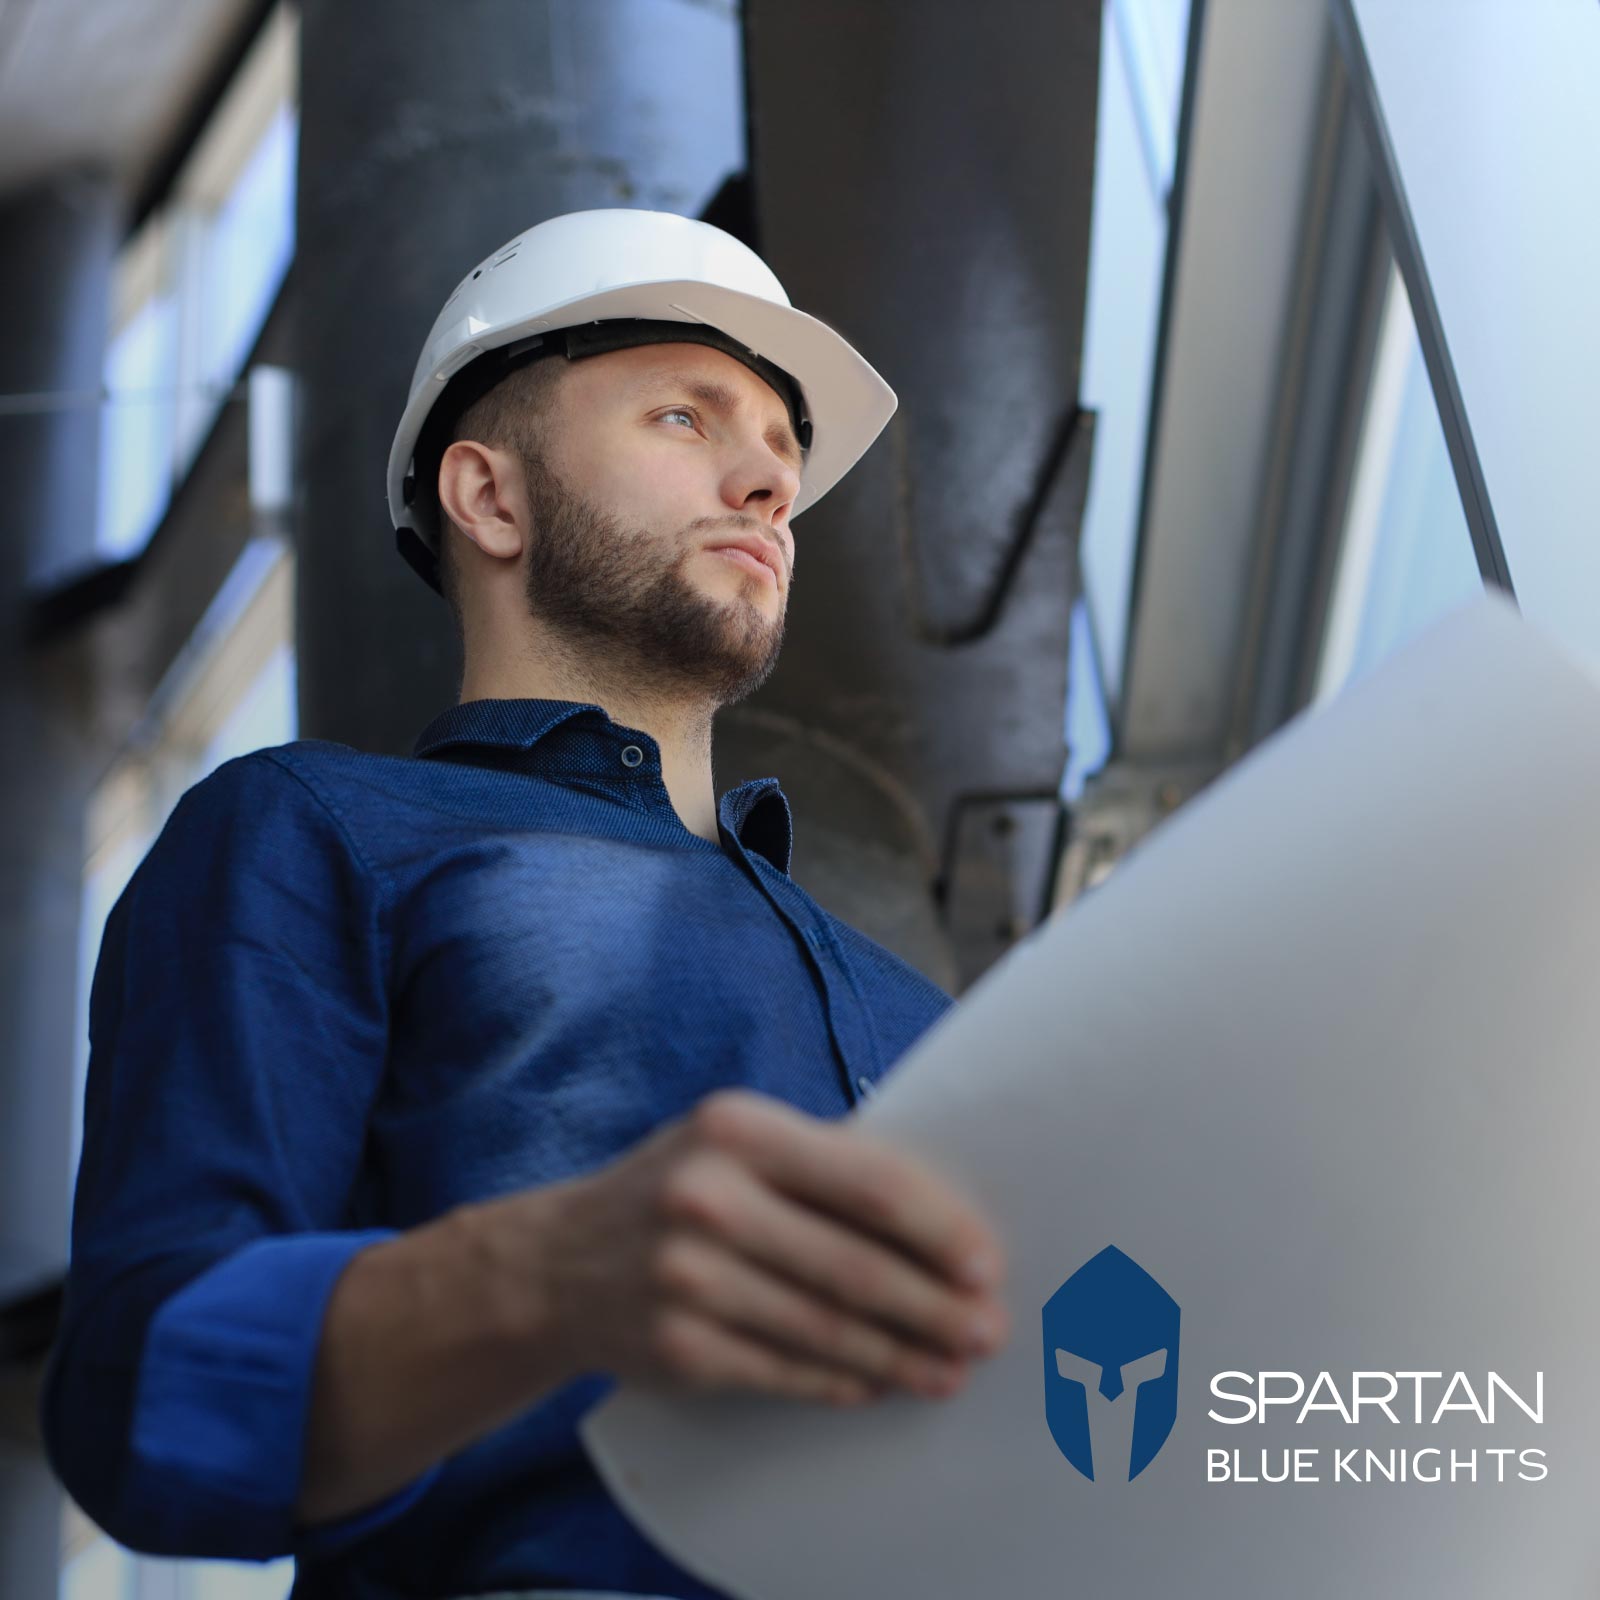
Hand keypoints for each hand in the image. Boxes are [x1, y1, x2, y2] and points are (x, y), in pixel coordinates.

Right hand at [529, 1087, 1009, 1406]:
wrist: (558, 1261)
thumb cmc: (682, 1188)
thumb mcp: (736, 1144)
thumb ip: (824, 1168)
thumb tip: (943, 1226)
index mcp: (738, 1128)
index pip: (868, 1181)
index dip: (939, 1228)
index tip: (986, 1263)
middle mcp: (707, 1196)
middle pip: (855, 1265)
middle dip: (935, 1306)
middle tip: (988, 1330)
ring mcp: (686, 1276)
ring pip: (827, 1329)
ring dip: (903, 1355)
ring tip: (951, 1369)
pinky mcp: (678, 1348)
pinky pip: (786, 1370)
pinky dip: (843, 1381)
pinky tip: (881, 1383)